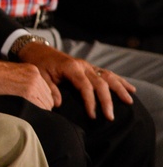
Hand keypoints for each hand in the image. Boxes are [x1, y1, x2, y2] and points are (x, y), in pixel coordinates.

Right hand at [0, 56, 57, 109]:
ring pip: (46, 105)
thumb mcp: (14, 74)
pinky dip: (34, 111)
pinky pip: (40, 107)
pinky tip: (24, 110)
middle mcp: (36, 76)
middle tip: (29, 110)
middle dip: (41, 106)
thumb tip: (36, 98)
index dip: (41, 100)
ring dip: (38, 110)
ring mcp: (33, 84)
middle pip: (49, 98)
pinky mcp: (28, 92)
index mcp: (33, 70)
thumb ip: (27, 82)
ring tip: (24, 110)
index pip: (48, 91)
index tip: (33, 105)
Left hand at [17, 42, 135, 119]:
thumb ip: (49, 89)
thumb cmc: (38, 64)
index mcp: (70, 67)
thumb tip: (58, 104)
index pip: (85, 86)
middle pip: (100, 83)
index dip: (90, 102)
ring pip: (107, 76)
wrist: (37, 50)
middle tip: (110, 116)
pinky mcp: (90, 67)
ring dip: (119, 89)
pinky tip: (130, 89)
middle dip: (106, 100)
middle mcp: (82, 65)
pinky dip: (119, 81)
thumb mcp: (39, 76)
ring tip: (129, 101)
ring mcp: (87, 65)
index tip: (92, 116)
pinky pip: (107, 73)